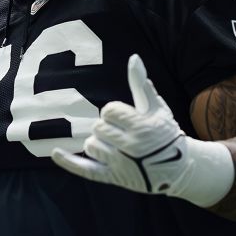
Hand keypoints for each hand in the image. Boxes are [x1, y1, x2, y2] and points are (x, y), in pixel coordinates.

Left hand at [51, 54, 233, 206]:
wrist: (178, 168)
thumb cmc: (165, 133)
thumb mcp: (157, 107)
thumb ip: (141, 84)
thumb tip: (133, 57)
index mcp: (140, 127)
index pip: (109, 111)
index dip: (115, 112)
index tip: (127, 119)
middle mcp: (130, 146)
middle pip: (98, 128)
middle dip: (107, 127)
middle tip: (122, 133)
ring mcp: (121, 165)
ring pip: (91, 146)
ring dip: (98, 143)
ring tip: (115, 145)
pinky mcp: (113, 178)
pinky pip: (85, 170)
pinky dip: (69, 162)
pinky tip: (56, 152)